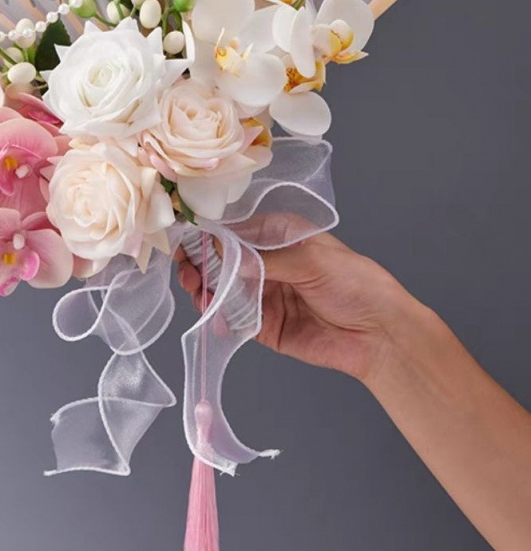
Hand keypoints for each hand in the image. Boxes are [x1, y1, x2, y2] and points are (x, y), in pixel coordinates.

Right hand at [175, 224, 424, 383]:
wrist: (380, 335)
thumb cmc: (356, 284)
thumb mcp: (313, 261)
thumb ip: (267, 261)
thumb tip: (225, 257)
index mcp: (280, 238)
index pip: (237, 232)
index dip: (211, 235)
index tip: (188, 239)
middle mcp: (268, 264)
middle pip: (223, 261)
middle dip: (202, 262)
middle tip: (187, 268)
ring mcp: (264, 295)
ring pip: (223, 289)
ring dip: (204, 287)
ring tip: (194, 287)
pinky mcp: (263, 325)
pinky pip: (233, 319)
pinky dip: (216, 315)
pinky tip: (208, 311)